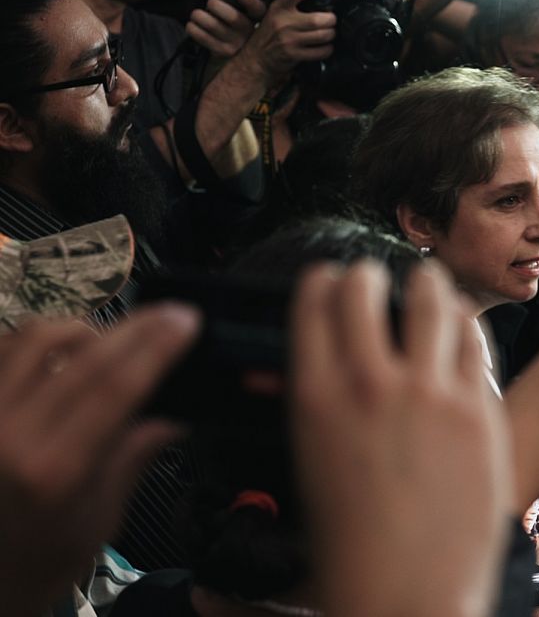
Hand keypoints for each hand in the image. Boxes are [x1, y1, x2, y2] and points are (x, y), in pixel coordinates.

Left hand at [0, 307, 197, 616]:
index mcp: (53, 471)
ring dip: (83, 328)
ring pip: (34, 338)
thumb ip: (132, 457)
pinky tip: (64, 350)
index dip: (155, 348)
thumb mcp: (100, 519)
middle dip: (135, 327)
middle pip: (81, 355)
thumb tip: (175, 413)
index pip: (113, 388)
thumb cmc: (42, 559)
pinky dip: (36, 339)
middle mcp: (9, 434)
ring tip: (112, 338)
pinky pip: (3, 349)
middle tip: (170, 312)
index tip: (186, 321)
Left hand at [186, 0, 265, 58]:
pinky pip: (202, 36)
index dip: (251, 2)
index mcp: (253, 19)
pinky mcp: (222, 52)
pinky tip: (193, 27)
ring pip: (213, 25)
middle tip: (210, 4)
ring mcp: (236, 44)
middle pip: (233, 17)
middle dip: (215, 5)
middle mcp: (248, 33)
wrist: (228, 55)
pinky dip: (193, 29)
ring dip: (198, 16)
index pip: (259, 10)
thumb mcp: (234, 12)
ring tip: (196, 16)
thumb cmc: (229, 27)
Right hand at [234, 0, 337, 84]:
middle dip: (330, 20)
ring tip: (330, 33)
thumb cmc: (270, 34)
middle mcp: (282, 23)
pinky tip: (326, 47)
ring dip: (331, 34)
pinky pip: (319, 52)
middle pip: (316, 19)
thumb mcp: (274, 14)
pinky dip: (327, 49)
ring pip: (321, 36)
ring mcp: (288, 40)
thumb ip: (291, 6)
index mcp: (278, 9)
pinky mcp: (294, 55)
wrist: (257, 57)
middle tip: (332, 20)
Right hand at [291, 261, 509, 616]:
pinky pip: (476, 342)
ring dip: (426, 284)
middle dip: (369, 276)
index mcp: (315, 399)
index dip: (324, 282)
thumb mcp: (312, 470)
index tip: (332, 279)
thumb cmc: (354, 551)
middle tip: (377, 277)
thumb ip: (321, 409)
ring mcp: (430, 395)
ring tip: (429, 283)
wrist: (407, 598)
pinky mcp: (480, 411)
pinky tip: (464, 326)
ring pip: (430, 301)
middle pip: (366, 290)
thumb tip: (323, 373)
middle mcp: (370, 385)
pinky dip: (466, 325)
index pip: (314, 304)